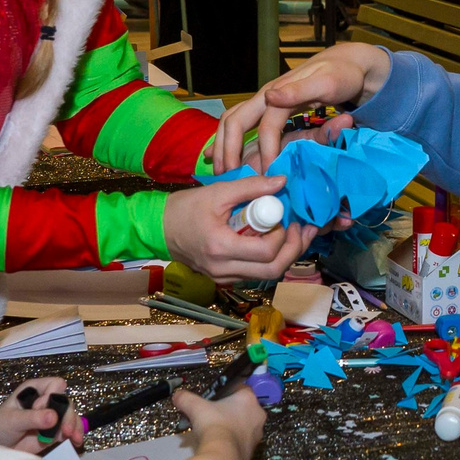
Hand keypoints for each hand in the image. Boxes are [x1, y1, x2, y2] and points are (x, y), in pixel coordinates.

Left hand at [0, 377, 74, 453]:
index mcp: (35, 389)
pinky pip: (69, 430)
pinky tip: (76, 441)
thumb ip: (33, 418)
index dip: (53, 396)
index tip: (40, 409)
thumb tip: (54, 417)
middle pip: (66, 402)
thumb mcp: (13, 420)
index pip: (55, 385)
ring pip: (71, 416)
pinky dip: (74, 434)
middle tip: (64, 431)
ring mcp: (52, 416)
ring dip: (74, 426)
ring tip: (73, 438)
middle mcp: (47, 400)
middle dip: (67, 416)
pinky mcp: (54, 431)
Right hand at [161, 176, 318, 280]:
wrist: (159, 228)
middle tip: (300, 229)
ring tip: (294, 234)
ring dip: (285, 255)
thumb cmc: (185, 208)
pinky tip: (275, 241)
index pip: (266, 251)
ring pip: (266, 275)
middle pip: (273, 270)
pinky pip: (255, 273)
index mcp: (221, 247)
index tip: (284, 216)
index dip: (282, 235)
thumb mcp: (218, 192)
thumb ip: (251, 186)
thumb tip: (281, 181)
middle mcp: (223, 269)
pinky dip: (270, 259)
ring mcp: (223, 277)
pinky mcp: (224, 277)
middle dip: (293, 250)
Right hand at [177, 385, 264, 459]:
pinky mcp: (252, 451)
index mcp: (249, 399)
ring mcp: (257, 434)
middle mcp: (258, 415)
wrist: (221, 455)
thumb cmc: (213, 424)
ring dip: (231, 427)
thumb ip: (185, 398)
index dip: (227, 391)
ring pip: (243, 426)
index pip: (241, 388)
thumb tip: (177, 395)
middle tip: (212, 414)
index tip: (215, 397)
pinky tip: (218, 444)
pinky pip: (241, 442)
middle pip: (242, 408)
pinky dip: (231, 441)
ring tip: (213, 431)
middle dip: (228, 411)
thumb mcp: (195, 407)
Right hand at [208, 43, 389, 172]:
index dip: (265, 151)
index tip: (267, 174)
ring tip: (221, 170)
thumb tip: (269, 97)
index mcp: (279, 93)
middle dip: (228, 149)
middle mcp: (265, 97)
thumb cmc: (341, 75)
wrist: (345, 63)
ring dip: (223, 144)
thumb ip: (298, 91)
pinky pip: (239, 122)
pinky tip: (218, 153)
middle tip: (228, 176)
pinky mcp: (266, 107)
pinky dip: (227, 138)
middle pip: (234, 121)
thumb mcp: (326, 83)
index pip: (266, 127)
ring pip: (231, 121)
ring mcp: (263, 102)